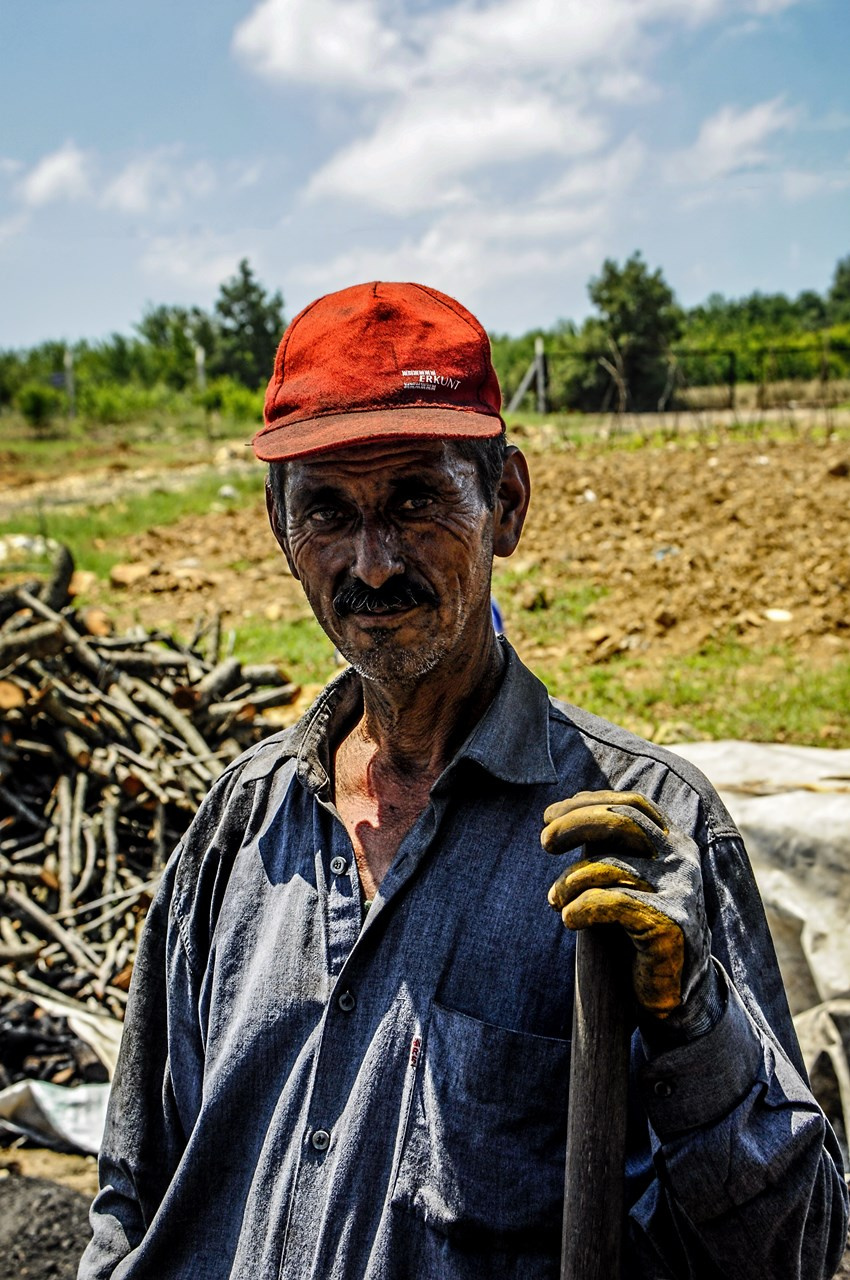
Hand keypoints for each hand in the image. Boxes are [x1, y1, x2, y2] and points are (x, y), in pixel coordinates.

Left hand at [542, 791, 711, 1023]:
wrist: (675, 995)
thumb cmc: (639, 931)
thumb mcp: (629, 880)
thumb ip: (610, 849)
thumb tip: (563, 815)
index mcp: (675, 844)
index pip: (631, 804)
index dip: (587, 803)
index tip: (548, 815)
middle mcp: (682, 861)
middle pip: (622, 821)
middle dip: (575, 824)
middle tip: (544, 842)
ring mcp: (681, 892)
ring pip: (611, 865)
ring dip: (570, 880)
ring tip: (554, 899)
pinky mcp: (670, 925)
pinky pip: (613, 903)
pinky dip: (581, 907)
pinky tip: (568, 919)